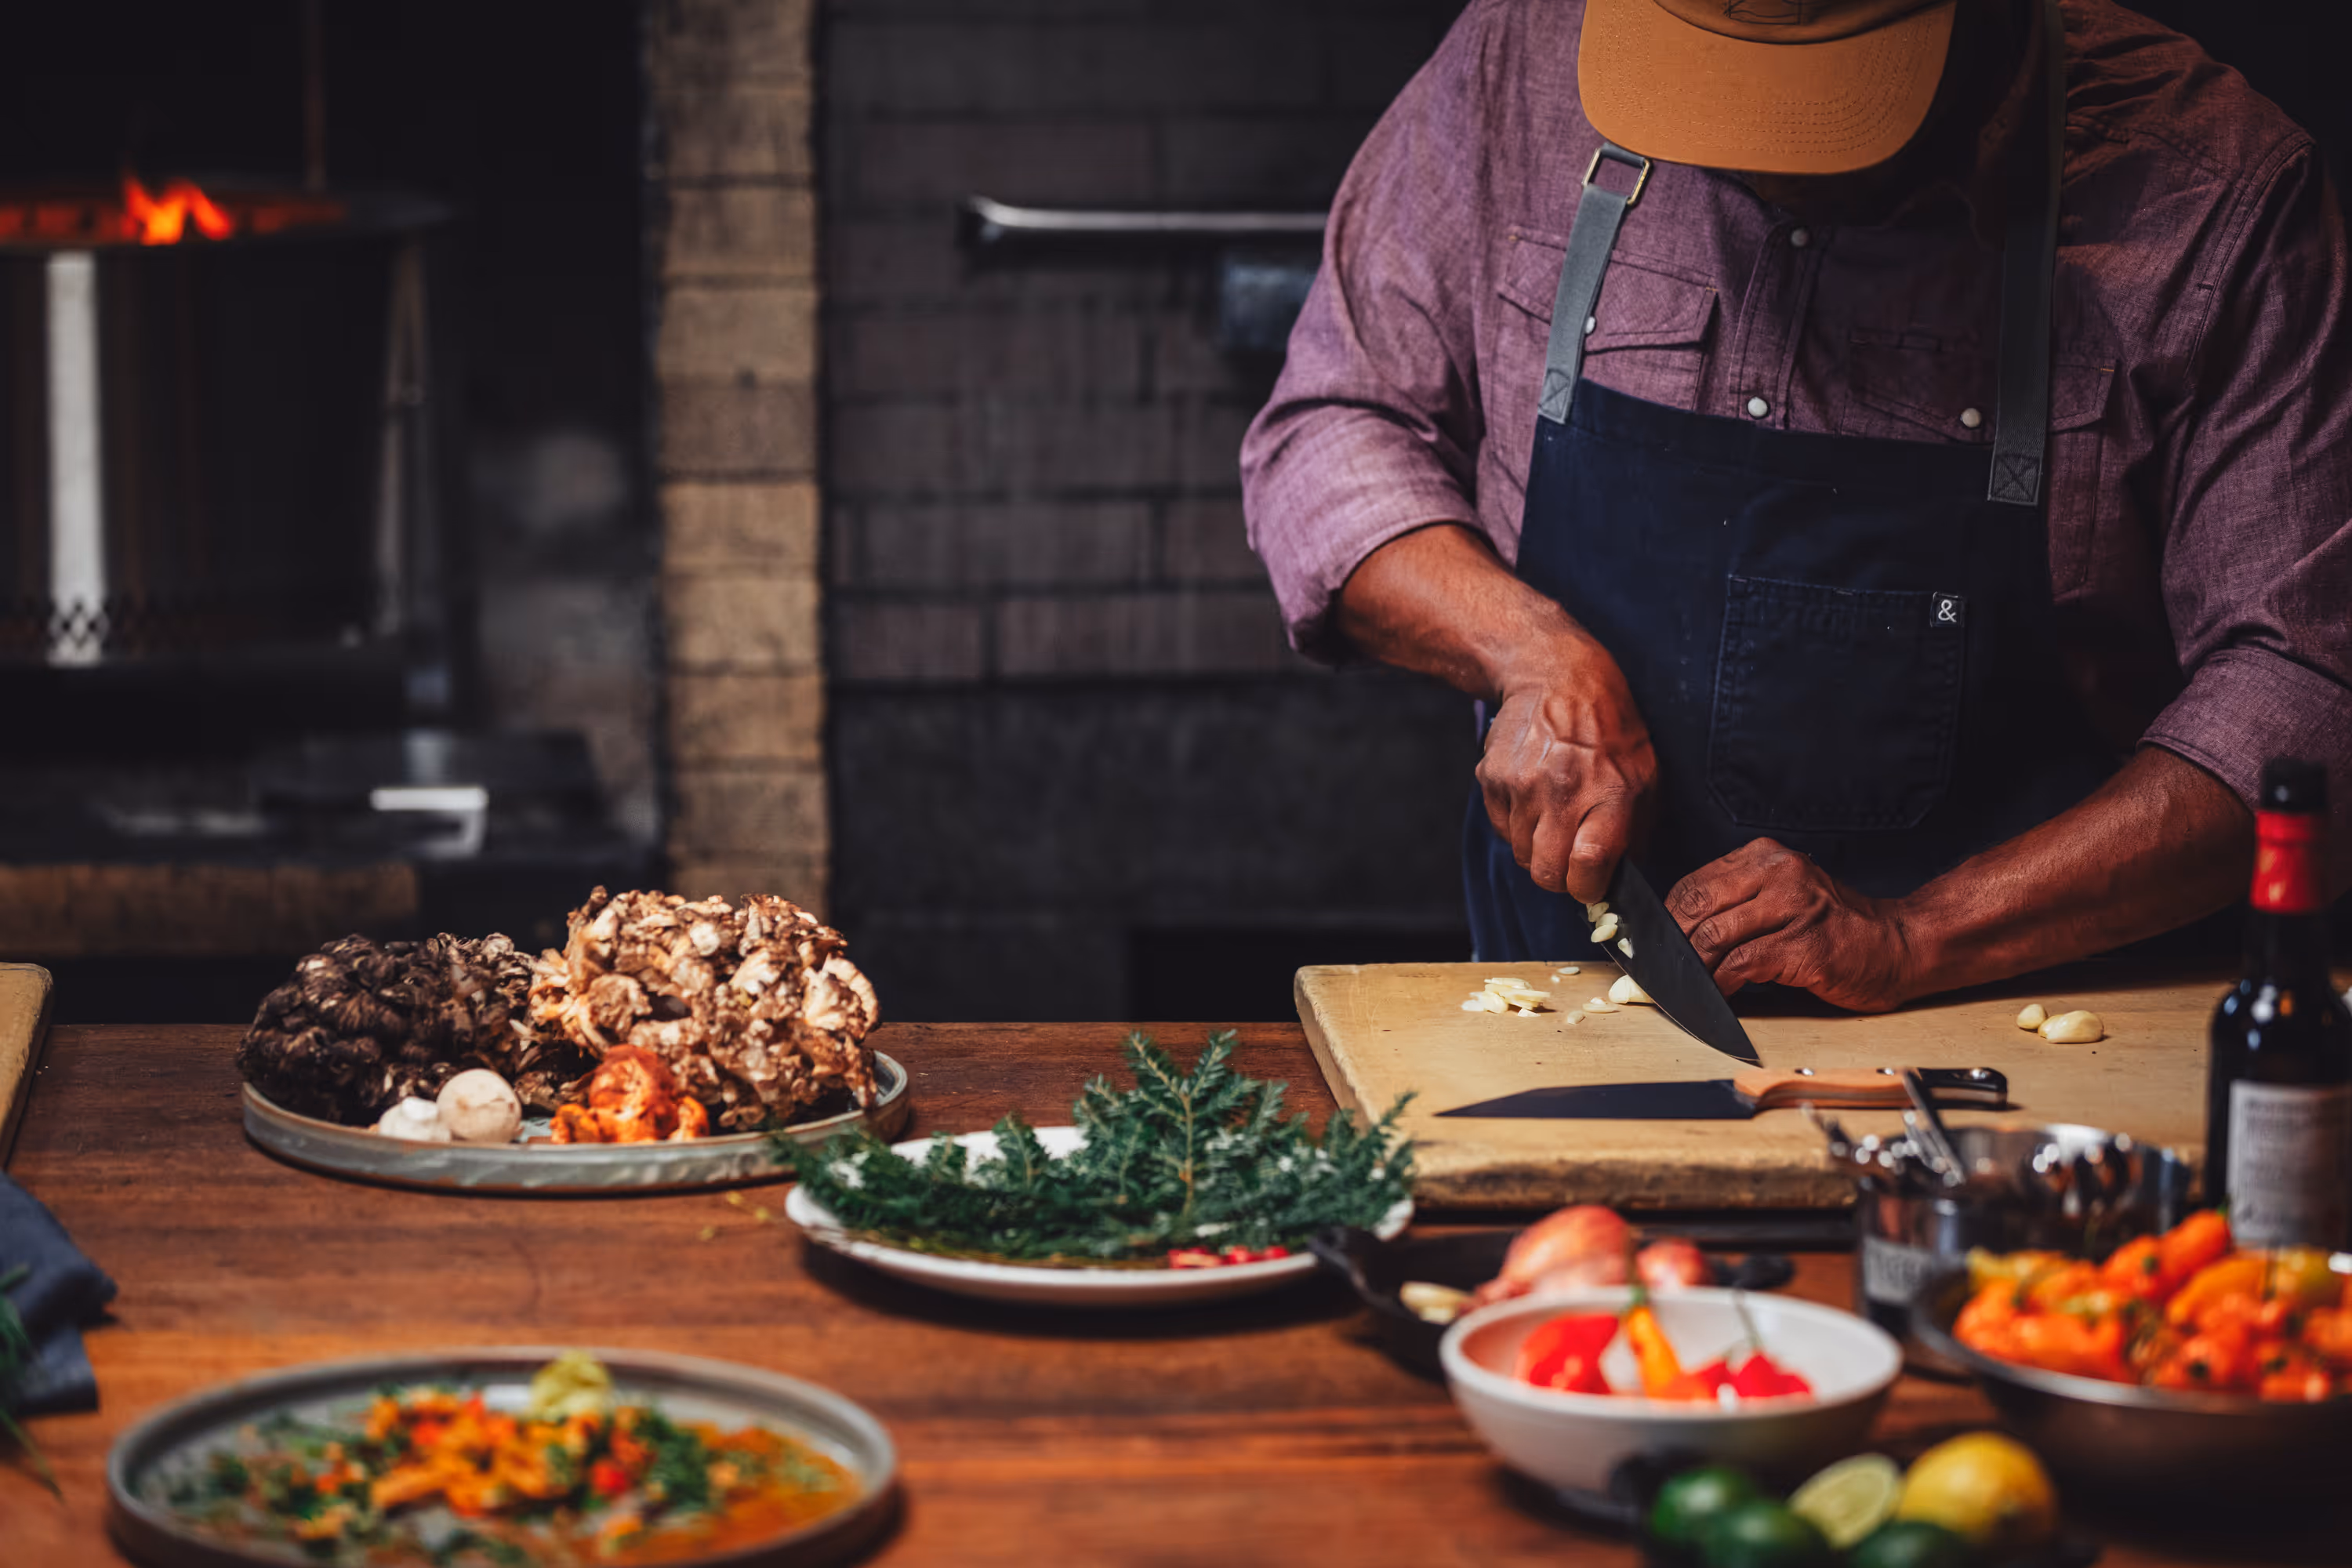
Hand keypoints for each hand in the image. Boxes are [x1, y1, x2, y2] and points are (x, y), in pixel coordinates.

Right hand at [1476, 634, 1656, 904]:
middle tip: (1570, 860)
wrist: (1557, 676)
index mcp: (1609, 792)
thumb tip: (1621, 878)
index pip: (1587, 866)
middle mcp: (1564, 790)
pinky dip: (1516, 824)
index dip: (1587, 888)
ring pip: (1521, 854)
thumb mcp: (1644, 773)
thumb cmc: (1609, 729)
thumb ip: (1636, 829)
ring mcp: (1523, 785)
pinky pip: (1502, 829)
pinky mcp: (1493, 778)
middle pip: (1547, 872)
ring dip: (1537, 847)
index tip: (1591, 884)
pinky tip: (1533, 796)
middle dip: (1559, 877)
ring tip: (1553, 815)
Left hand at [1666, 838, 1922, 1011]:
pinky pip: (1742, 965)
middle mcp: (1779, 873)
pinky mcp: (1804, 944)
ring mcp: (1793, 907)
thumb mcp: (1782, 897)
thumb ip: (1736, 905)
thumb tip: (1677, 936)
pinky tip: (1716, 997)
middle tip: (1657, 973)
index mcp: (1765, 857)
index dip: (1664, 921)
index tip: (1651, 947)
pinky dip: (1720, 986)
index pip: (1693, 885)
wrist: (1898, 945)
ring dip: (1691, 970)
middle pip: (1697, 908)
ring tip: (1683, 989)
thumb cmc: (1836, 927)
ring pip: (1714, 937)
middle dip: (1669, 946)